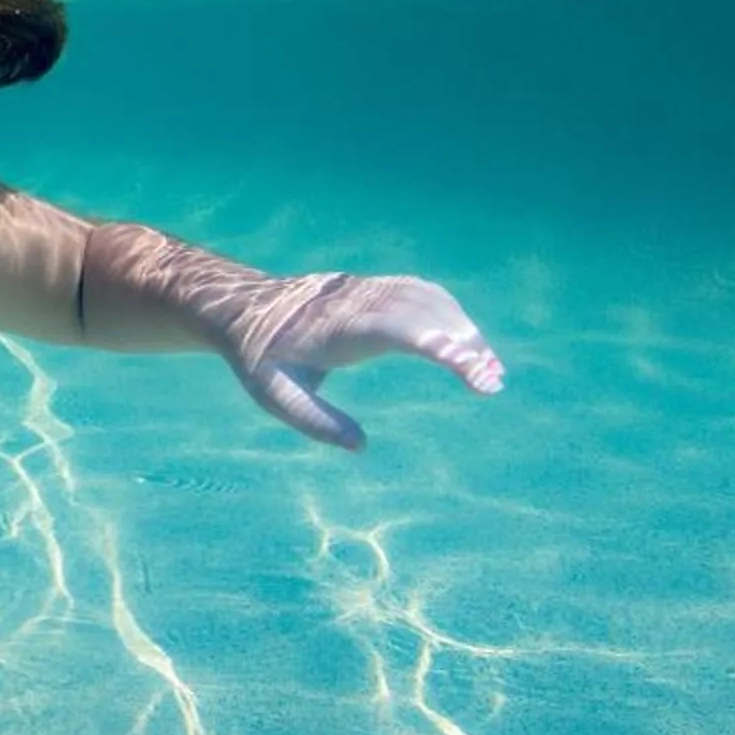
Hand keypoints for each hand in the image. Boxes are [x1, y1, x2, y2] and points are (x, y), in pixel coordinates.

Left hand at [222, 273, 503, 450]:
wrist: (243, 307)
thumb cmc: (260, 357)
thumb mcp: (274, 394)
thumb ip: (315, 421)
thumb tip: (360, 446)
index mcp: (335, 327)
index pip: (396, 329)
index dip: (434, 344)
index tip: (468, 367)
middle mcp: (357, 301)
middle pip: (423, 313)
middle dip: (463, 345)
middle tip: (491, 384)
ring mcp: (368, 290)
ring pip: (428, 300)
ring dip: (464, 330)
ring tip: (491, 373)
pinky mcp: (375, 288)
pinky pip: (422, 292)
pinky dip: (452, 314)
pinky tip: (471, 344)